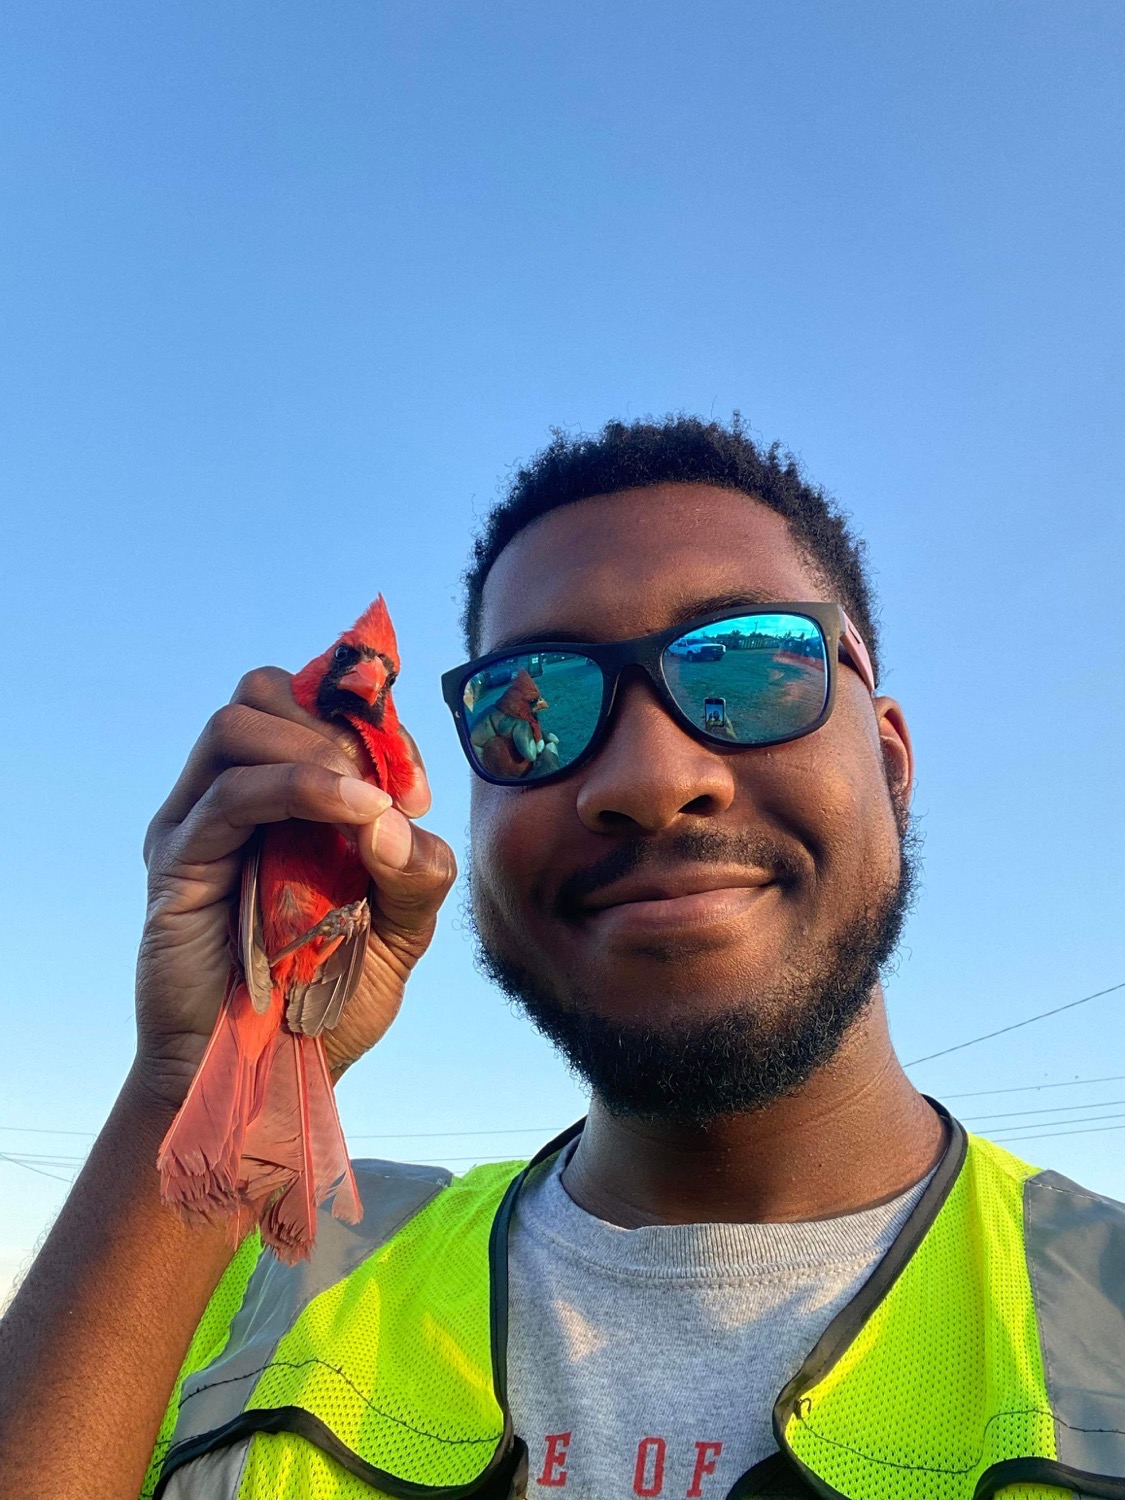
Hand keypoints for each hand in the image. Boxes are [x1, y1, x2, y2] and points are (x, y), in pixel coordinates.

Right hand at [136, 667, 456, 1108]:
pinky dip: (298, 788)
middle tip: (389, 783)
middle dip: (337, 720)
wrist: (271, 1081)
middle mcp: (237, 799)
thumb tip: (395, 815)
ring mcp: (200, 825)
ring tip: (366, 797)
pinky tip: (355, 814)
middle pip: (263, 691)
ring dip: (315, 746)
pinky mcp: (178, 861)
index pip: (312, 707)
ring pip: (237, 723)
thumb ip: (416, 871)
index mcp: (285, 801)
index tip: (418, 783)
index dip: (370, 720)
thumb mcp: (402, 934)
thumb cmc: (328, 1006)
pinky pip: (229, 794)